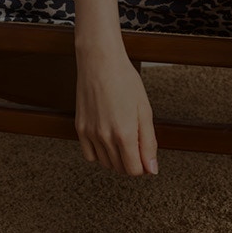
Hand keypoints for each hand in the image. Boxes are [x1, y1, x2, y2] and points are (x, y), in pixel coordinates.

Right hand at [75, 38, 158, 175]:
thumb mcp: (145, 110)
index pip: (134, 170)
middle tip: (136, 143)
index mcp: (124, 134)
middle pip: (120, 169)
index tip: (146, 156)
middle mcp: (105, 137)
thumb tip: (152, 169)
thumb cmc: (125, 80)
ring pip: (105, 163)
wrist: (100, 61)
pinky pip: (89, 155)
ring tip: (122, 137)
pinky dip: (99, 153)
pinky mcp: (80, 128)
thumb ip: (149, 142)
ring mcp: (90, 133)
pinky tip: (107, 139)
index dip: (143, 166)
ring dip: (116, 158)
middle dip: (131, 162)